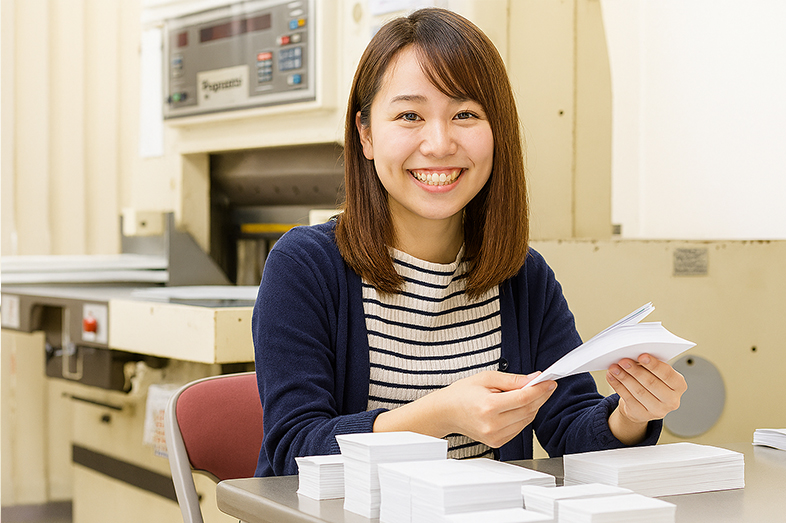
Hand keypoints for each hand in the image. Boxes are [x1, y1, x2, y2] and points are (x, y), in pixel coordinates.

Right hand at [438, 370, 556, 447]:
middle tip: (545, 385)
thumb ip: (512, 380)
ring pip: (527, 421)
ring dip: (533, 406)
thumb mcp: (486, 378)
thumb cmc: (463, 393)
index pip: (523, 398)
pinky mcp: (497, 442)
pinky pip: (519, 428)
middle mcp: (492, 424)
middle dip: (540, 396)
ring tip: (530, 393)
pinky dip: (524, 416)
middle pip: (528, 410)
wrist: (446, 412)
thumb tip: (534, 379)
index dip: (540, 390)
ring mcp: (495, 436)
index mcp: (489, 406)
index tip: (549, 382)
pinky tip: (519, 406)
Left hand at [606, 353, 686, 442]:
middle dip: (635, 370)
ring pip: (638, 391)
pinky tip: (611, 377)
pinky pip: (628, 398)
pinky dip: (617, 386)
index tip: (641, 356)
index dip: (654, 365)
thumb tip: (632, 356)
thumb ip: (649, 365)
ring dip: (624, 377)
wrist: (643, 404)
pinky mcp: (642, 415)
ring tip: (614, 368)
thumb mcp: (656, 373)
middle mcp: (672, 400)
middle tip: (623, 361)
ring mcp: (658, 411)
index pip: (668, 374)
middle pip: (651, 383)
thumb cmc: (652, 383)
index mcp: (679, 385)